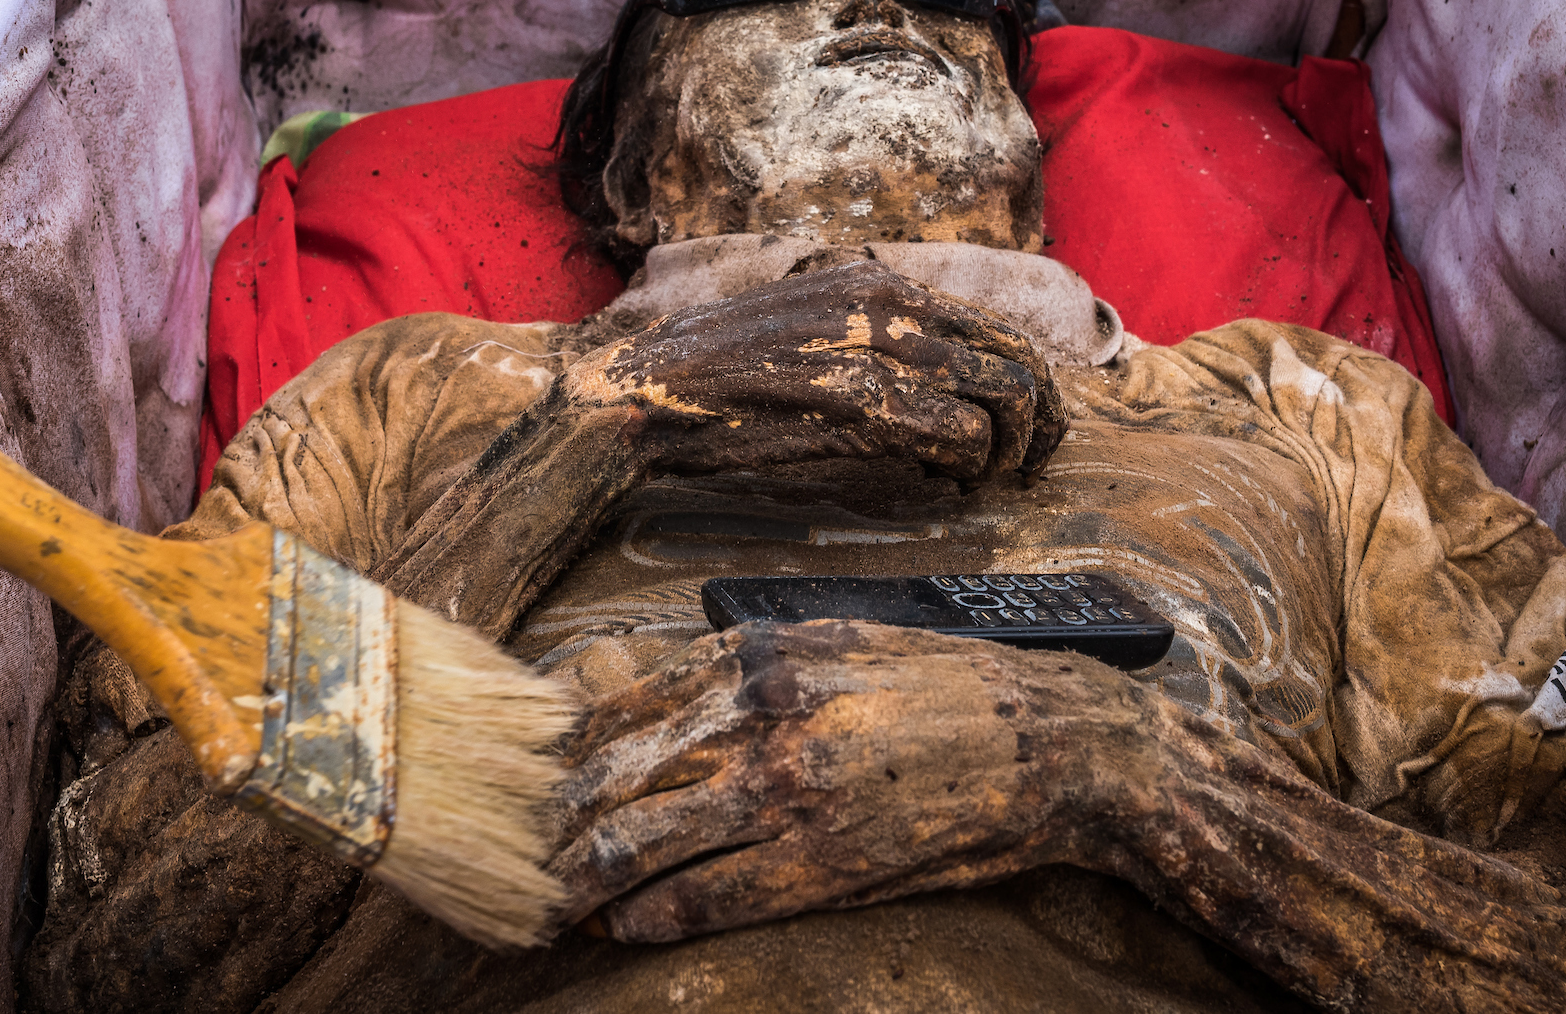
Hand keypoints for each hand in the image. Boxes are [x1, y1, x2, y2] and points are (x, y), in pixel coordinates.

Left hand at [551, 620, 1146, 941]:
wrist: (1045, 742)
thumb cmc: (937, 689)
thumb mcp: (830, 642)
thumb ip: (739, 666)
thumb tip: (643, 688)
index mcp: (757, 657)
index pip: (618, 707)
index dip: (562, 753)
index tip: (528, 779)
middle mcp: (759, 717)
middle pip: (615, 777)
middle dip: (558, 822)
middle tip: (520, 851)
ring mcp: (787, 793)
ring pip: (643, 840)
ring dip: (587, 876)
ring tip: (555, 896)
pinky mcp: (820, 863)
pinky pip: (708, 896)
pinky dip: (654, 914)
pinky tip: (626, 922)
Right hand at [561, 258, 1064, 488]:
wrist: (650, 391)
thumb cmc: (727, 381)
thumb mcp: (815, 339)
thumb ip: (881, 353)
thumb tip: (955, 403)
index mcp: (882, 286)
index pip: (1001, 333)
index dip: (1034, 395)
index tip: (1027, 443)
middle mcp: (889, 302)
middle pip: (1019, 363)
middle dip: (1038, 429)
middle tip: (1023, 474)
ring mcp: (873, 343)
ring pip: (1002, 396)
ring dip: (1006, 453)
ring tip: (980, 483)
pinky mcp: (854, 392)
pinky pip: (955, 431)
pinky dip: (965, 467)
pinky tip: (940, 484)